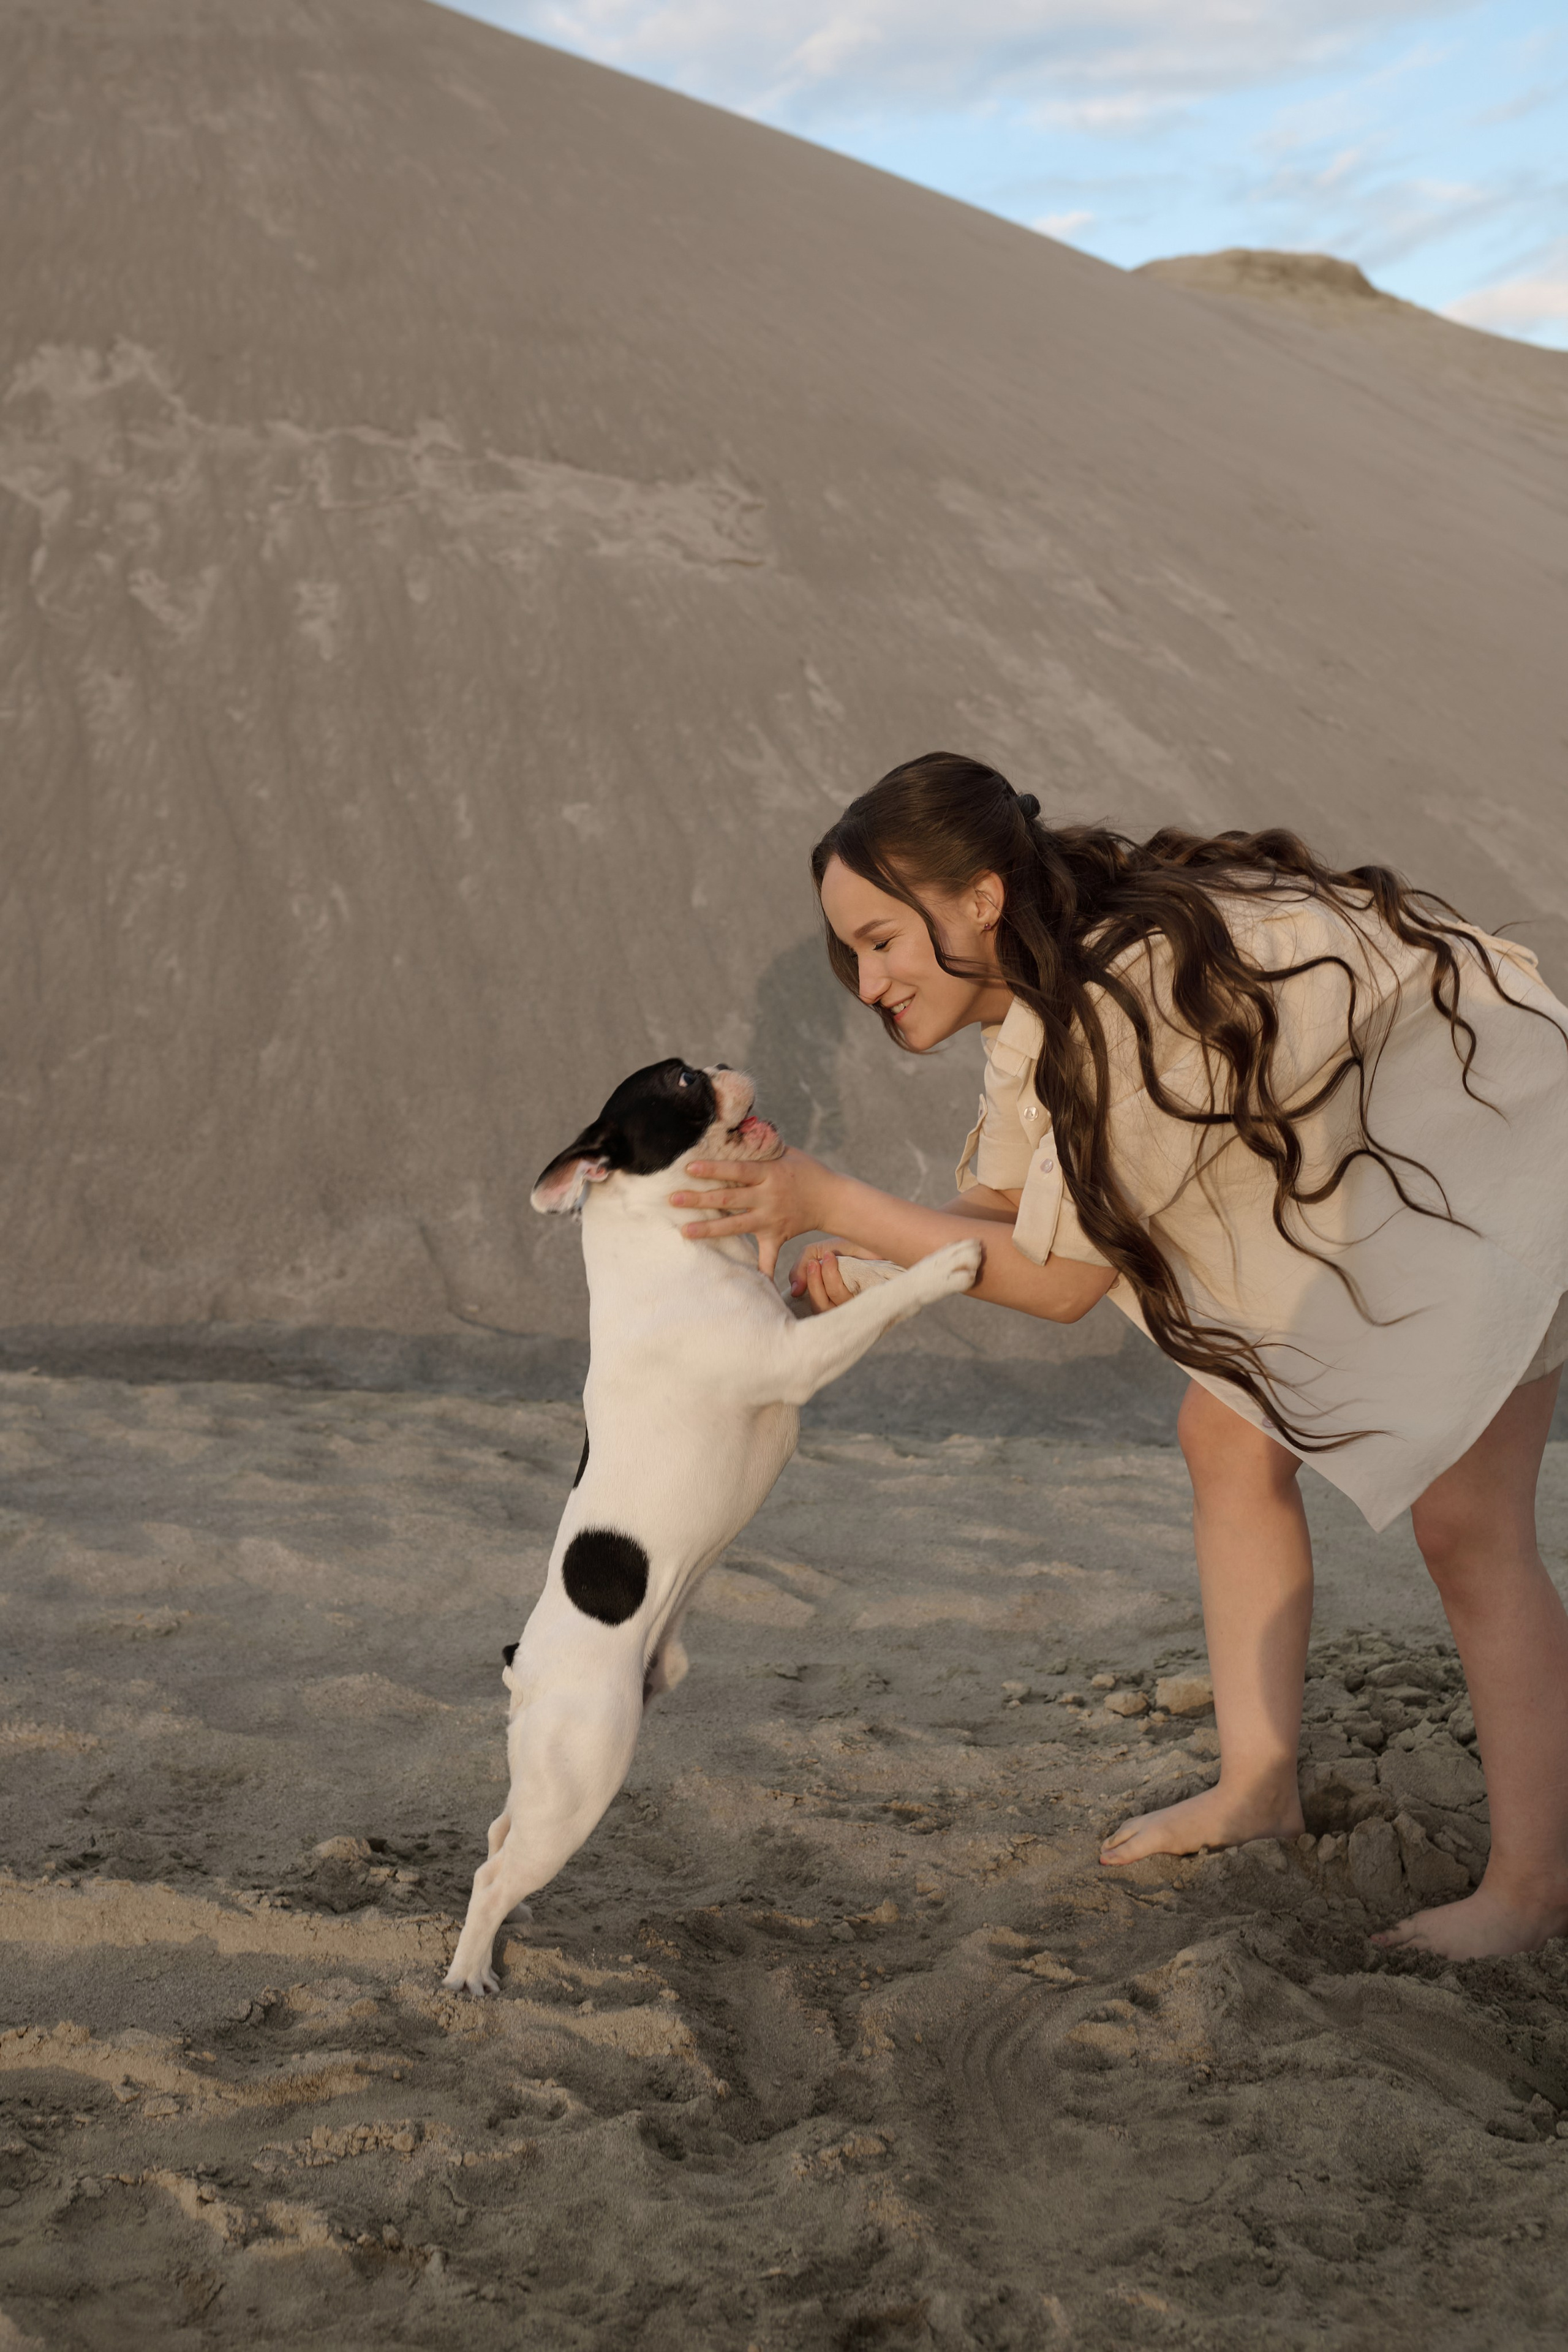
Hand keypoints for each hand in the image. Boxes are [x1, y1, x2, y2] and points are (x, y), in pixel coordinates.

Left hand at [669, 1145, 831, 1279]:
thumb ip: (760, 1144)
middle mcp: (768, 1197)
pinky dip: (760, 1273)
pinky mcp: (777, 1236)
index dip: (714, 1169)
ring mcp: (771, 1219)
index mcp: (769, 1173)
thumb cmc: (805, 1170)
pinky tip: (746, 1285)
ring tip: (684, 1230)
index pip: (737, 1170)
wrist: (832, 1198)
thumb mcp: (785, 1152)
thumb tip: (734, 1127)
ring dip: (709, 1229)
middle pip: (729, 1199)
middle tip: (674, 1199)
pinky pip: (767, 1257)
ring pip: (736, 1226)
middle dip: (700, 1199)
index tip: (689, 1169)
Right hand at [789, 1238, 879, 1313]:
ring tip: (829, 1256)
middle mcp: (841, 1304)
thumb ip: (800, 1268)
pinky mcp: (869, 1301)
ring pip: (834, 1303)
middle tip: (815, 1263)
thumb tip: (794, 1291)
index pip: (812, 1304)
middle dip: (814, 1284)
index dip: (806, 1288)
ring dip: (828, 1279)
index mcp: (827, 1296)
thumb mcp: (817, 1252)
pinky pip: (848, 1300)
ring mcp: (855, 1305)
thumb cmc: (847, 1247)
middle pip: (820, 1307)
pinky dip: (839, 1280)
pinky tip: (842, 1263)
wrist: (877, 1236)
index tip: (810, 1265)